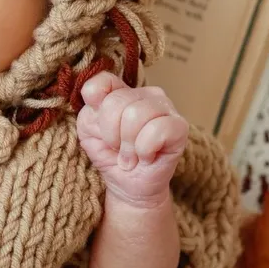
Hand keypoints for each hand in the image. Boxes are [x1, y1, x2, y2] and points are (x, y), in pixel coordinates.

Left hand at [77, 72, 187, 207]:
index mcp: (120, 90)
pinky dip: (145, 149)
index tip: (102, 131)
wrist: (130, 185)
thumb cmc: (110, 155)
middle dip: (112, 134)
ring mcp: (165, 106)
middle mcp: (144, 93)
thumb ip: (89, 111)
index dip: (97, 111)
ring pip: (135, 114)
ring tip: (132, 155)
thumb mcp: (88, 132)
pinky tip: (147, 156)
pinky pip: (156, 129)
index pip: (101, 82)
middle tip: (119, 149)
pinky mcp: (180, 125)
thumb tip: (98, 100)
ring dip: (128, 145)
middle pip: (116, 102)